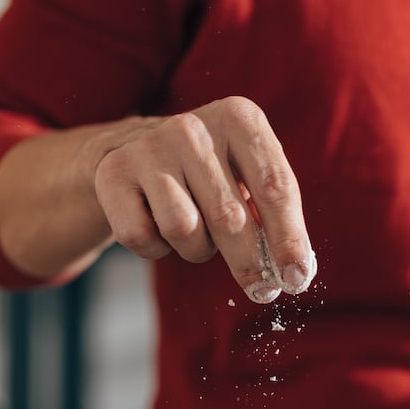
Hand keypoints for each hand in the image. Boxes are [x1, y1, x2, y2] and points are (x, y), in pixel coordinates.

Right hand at [90, 96, 315, 303]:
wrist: (133, 148)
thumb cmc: (210, 172)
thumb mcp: (248, 175)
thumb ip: (274, 214)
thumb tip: (294, 269)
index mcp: (239, 118)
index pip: (274, 187)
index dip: (289, 239)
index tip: (296, 277)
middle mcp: (192, 127)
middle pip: (231, 218)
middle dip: (250, 264)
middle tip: (261, 290)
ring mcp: (149, 147)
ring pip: (185, 231)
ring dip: (197, 249)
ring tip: (196, 232)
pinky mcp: (113, 173)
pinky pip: (144, 238)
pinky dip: (156, 249)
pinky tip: (157, 225)